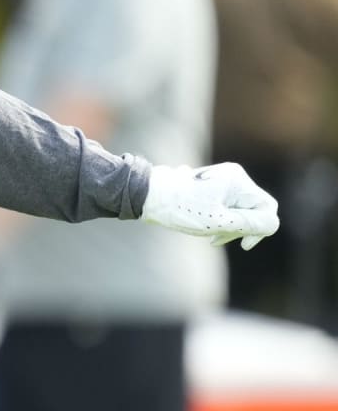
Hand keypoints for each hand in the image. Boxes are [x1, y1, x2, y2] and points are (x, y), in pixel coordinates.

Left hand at [141, 162, 279, 249]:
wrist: (148, 197)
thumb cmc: (182, 208)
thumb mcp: (219, 221)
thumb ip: (250, 224)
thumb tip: (273, 224)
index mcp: (238, 181)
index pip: (267, 208)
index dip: (260, 229)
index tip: (243, 245)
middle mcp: (233, 176)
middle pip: (253, 209)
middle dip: (241, 228)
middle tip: (216, 239)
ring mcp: (222, 180)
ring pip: (239, 209)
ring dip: (229, 226)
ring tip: (208, 235)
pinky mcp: (211, 187)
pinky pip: (227, 206)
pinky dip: (220, 220)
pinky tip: (204, 228)